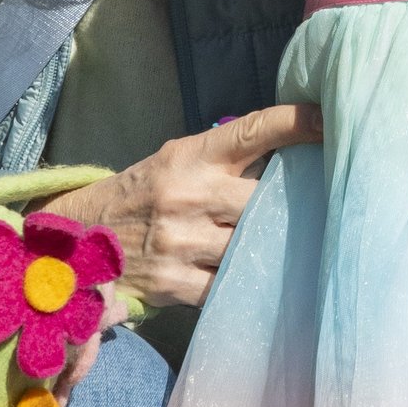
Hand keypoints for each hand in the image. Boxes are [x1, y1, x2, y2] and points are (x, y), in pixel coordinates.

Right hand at [47, 103, 320, 308]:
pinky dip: (246, 284)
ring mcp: (181, 241)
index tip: (330, 120)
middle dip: (290, 207)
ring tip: (295, 251)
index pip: (254, 130)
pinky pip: (230, 286)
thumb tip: (296, 157)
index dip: (298, 122)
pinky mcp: (175, 283)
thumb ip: (226, 161)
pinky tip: (257, 282)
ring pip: (253, 246)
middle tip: (317, 210)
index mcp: (191, 156)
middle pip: (265, 200)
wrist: (77, 240)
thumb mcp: (177, 162)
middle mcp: (188, 194)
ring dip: (273, 250)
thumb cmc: (143, 196)